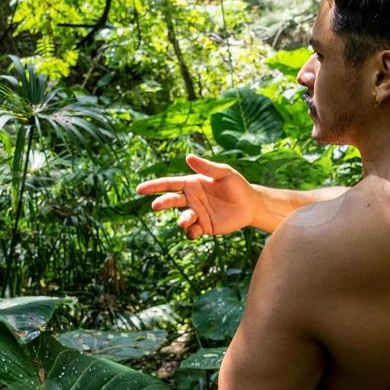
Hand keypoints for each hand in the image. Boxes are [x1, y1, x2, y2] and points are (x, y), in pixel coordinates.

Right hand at [136, 154, 255, 238]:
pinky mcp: (205, 227)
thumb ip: (207, 167)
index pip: (169, 184)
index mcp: (191, 184)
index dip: (154, 186)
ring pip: (182, 218)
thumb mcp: (224, 173)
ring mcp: (197, 214)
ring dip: (181, 220)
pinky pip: (193, 231)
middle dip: (162, 203)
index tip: (139, 189)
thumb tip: (188, 157)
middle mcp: (191, 199)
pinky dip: (191, 232)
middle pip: (171, 201)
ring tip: (184, 221)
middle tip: (155, 206)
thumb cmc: (236, 185)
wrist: (250, 204)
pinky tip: (195, 231)